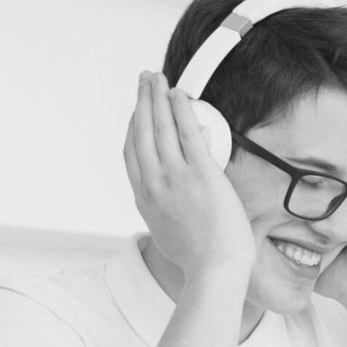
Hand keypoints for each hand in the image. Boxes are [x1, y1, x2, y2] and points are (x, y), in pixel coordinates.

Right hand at [122, 72, 254, 275]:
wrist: (214, 270)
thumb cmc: (200, 259)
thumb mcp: (170, 232)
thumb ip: (166, 207)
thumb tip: (173, 190)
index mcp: (145, 199)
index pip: (132, 153)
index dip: (133, 127)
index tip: (137, 112)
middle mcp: (154, 184)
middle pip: (141, 132)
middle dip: (141, 101)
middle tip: (142, 80)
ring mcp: (175, 177)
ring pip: (160, 127)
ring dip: (156, 97)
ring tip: (155, 77)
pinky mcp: (200, 174)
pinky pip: (187, 132)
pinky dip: (181, 110)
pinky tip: (179, 94)